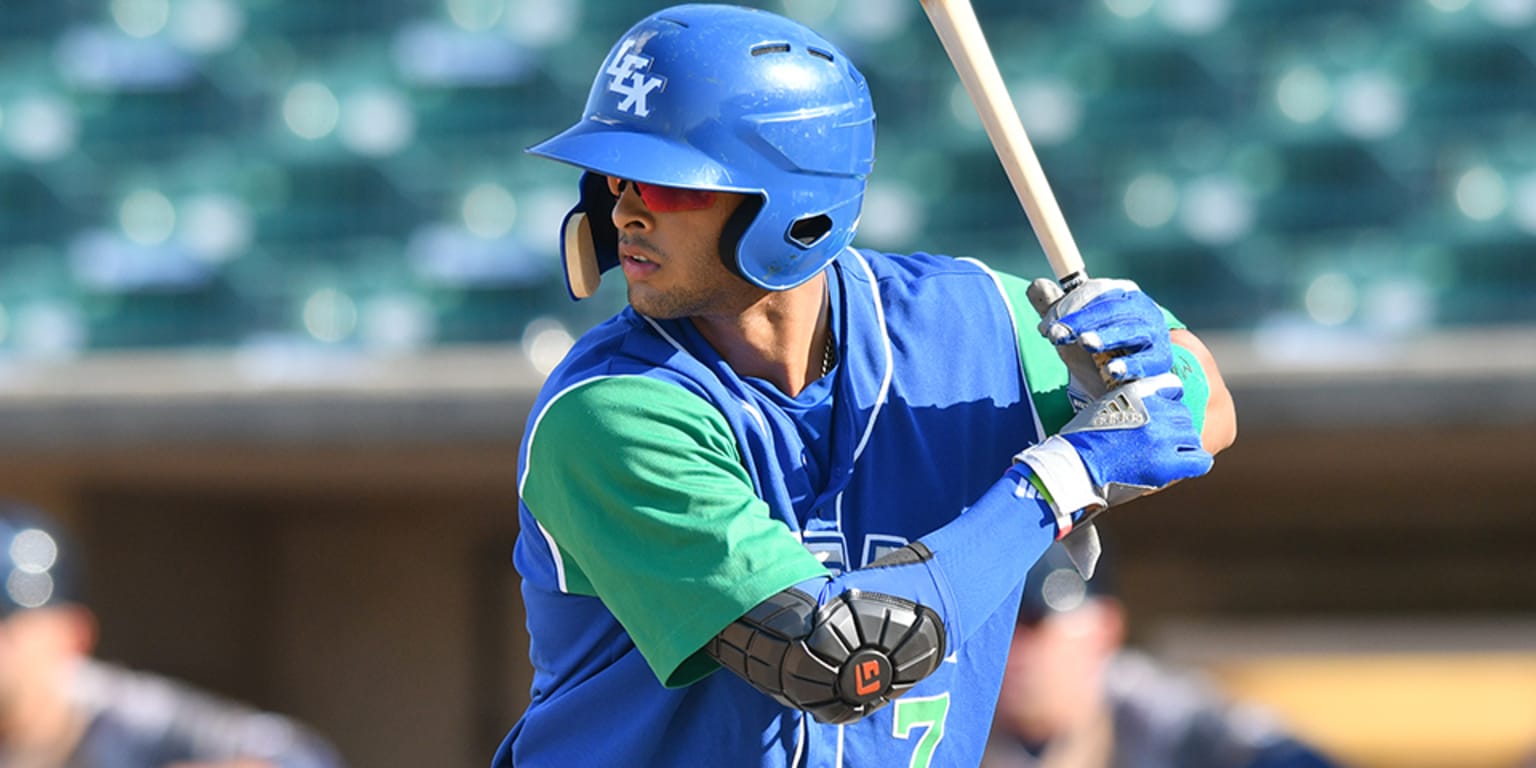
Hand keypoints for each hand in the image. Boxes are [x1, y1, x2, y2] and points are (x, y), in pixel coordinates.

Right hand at [1014, 374, 1211, 534]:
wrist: (1074, 467)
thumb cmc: (1083, 440)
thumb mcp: (1104, 404)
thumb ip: (1133, 398)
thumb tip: (1161, 398)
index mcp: (1138, 392)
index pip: (1173, 388)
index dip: (1166, 405)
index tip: (1156, 418)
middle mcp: (1155, 410)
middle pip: (1183, 414)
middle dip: (1172, 427)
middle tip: (1153, 444)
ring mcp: (1163, 437)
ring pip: (1191, 435)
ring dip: (1180, 445)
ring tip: (1160, 456)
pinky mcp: (1167, 463)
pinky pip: (1200, 460)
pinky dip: (1194, 462)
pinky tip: (1180, 466)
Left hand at [1027, 277, 1171, 408]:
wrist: (1129, 382)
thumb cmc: (1101, 347)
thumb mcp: (1076, 328)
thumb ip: (1056, 308)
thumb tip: (1036, 286)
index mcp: (1120, 293)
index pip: (1096, 292)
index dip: (1070, 306)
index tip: (1048, 326)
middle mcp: (1140, 308)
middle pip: (1111, 309)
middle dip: (1081, 322)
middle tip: (1057, 335)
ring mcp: (1153, 333)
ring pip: (1129, 331)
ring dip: (1106, 337)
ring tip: (1085, 342)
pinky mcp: (1161, 359)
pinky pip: (1146, 361)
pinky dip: (1129, 365)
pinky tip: (1111, 370)